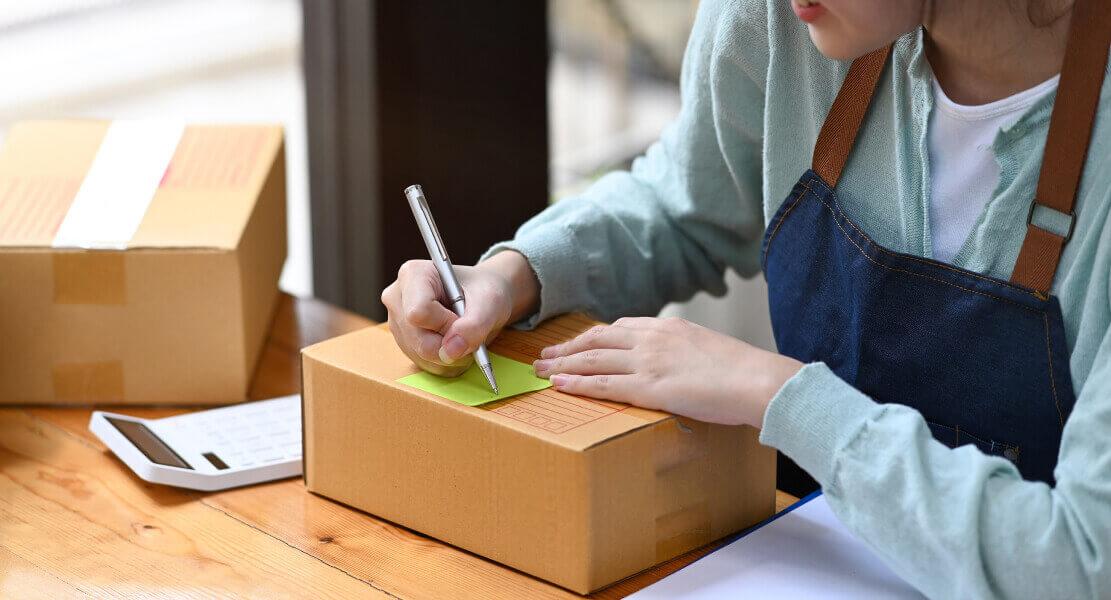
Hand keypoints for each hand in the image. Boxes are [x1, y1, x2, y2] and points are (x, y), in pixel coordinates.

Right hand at [381, 251, 538, 376]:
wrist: (482, 298)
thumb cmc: (483, 291)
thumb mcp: (490, 302)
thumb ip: (474, 325)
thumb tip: (451, 351)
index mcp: (413, 275)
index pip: (418, 313)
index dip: (445, 325)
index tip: (463, 319)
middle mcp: (397, 298)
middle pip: (418, 340)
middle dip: (450, 344)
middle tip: (468, 331)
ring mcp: (397, 322)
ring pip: (421, 356)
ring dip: (450, 355)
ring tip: (463, 336)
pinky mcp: (403, 342)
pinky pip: (423, 364)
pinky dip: (446, 363)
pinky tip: (455, 345)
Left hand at [533, 317, 802, 427]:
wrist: (757, 381)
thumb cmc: (743, 373)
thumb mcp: (708, 350)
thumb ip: (685, 353)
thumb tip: (678, 367)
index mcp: (668, 327)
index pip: (619, 328)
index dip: (593, 337)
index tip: (577, 343)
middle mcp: (652, 339)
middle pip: (597, 340)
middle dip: (568, 348)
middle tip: (545, 354)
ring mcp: (647, 362)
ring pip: (592, 360)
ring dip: (562, 365)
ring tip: (541, 370)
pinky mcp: (648, 387)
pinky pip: (602, 385)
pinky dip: (576, 384)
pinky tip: (559, 385)